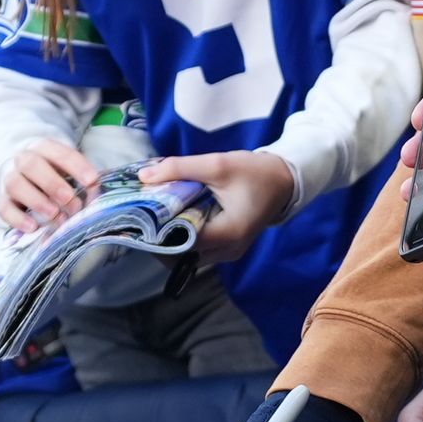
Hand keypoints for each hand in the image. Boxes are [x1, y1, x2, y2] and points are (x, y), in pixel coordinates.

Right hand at [0, 137, 101, 231]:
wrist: (25, 174)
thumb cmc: (55, 173)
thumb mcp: (70, 170)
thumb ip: (83, 179)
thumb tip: (95, 195)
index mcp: (44, 148)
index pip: (59, 152)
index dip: (76, 166)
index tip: (92, 181)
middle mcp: (23, 160)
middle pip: (31, 165)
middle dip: (52, 183)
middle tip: (70, 199)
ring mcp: (10, 179)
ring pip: (15, 184)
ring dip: (36, 200)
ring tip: (54, 214)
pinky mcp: (2, 200)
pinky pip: (4, 207)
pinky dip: (17, 218)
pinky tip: (33, 227)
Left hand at [141, 150, 293, 260]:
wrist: (283, 181)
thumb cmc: (254, 172)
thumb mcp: (217, 164)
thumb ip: (180, 168)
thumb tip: (144, 176)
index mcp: (229, 232)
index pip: (182, 243)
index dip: (157, 232)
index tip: (139, 218)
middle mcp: (229, 250)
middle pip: (181, 256)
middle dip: (159, 239)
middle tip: (142, 218)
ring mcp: (229, 253)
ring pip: (187, 257)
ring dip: (169, 241)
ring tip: (155, 219)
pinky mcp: (228, 249)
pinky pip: (197, 252)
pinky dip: (182, 240)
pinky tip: (173, 222)